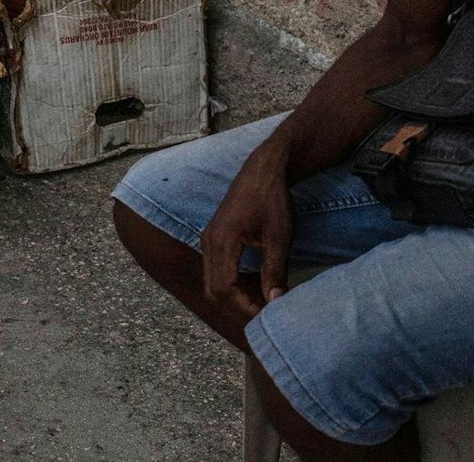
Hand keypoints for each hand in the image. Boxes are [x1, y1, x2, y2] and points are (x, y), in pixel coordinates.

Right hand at [200, 150, 293, 319]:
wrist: (263, 170)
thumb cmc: (272, 200)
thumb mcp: (279, 238)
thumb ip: (275, 271)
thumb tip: (275, 303)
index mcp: (221, 241)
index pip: (223, 289)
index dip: (244, 308)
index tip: (267, 318)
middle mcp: (208, 242)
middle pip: (213, 290)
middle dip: (238, 308)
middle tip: (266, 318)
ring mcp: (209, 240)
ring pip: (214, 282)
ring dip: (236, 297)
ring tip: (265, 304)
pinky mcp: (215, 238)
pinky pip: (218, 270)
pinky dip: (235, 284)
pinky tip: (258, 286)